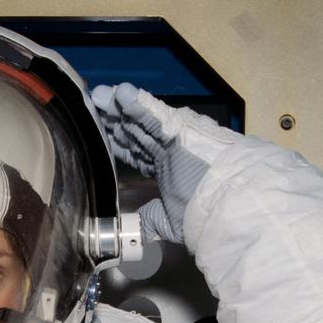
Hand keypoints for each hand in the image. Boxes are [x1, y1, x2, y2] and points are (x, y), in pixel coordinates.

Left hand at [91, 82, 232, 242]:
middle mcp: (170, 150)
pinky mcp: (181, 130)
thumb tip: (137, 230)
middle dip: (114, 120)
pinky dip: (138, 104)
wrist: (227, 207)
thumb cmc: (203, 215)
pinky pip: (155, 115)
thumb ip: (150, 220)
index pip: (137, 151)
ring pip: (142, 119)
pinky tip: (122, 93)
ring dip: (121, 107)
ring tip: (101, 95)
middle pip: (136, 131)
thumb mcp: (168, 221)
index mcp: (167, 169)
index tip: (100, 134)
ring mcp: (175, 138)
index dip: (118, 142)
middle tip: (95, 105)